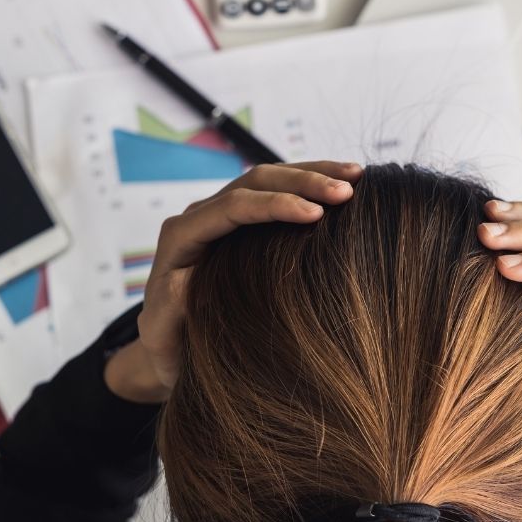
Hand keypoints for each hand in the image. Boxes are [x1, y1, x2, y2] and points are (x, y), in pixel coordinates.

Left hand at [104, 161, 362, 403]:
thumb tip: (188, 280)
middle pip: (255, 181)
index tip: (316, 215)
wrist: (168, 348)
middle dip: (303, 181)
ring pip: (269, 178)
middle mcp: (201, 216)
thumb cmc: (168, 346)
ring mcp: (222, 215)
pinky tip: (340, 186)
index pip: (233, 207)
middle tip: (348, 191)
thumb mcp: (165, 333)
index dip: (275, 206)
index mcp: (182, 236)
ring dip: (312, 173)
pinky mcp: (241, 222)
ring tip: (356, 176)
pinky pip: (275, 192)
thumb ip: (172, 307)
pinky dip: (308, 185)